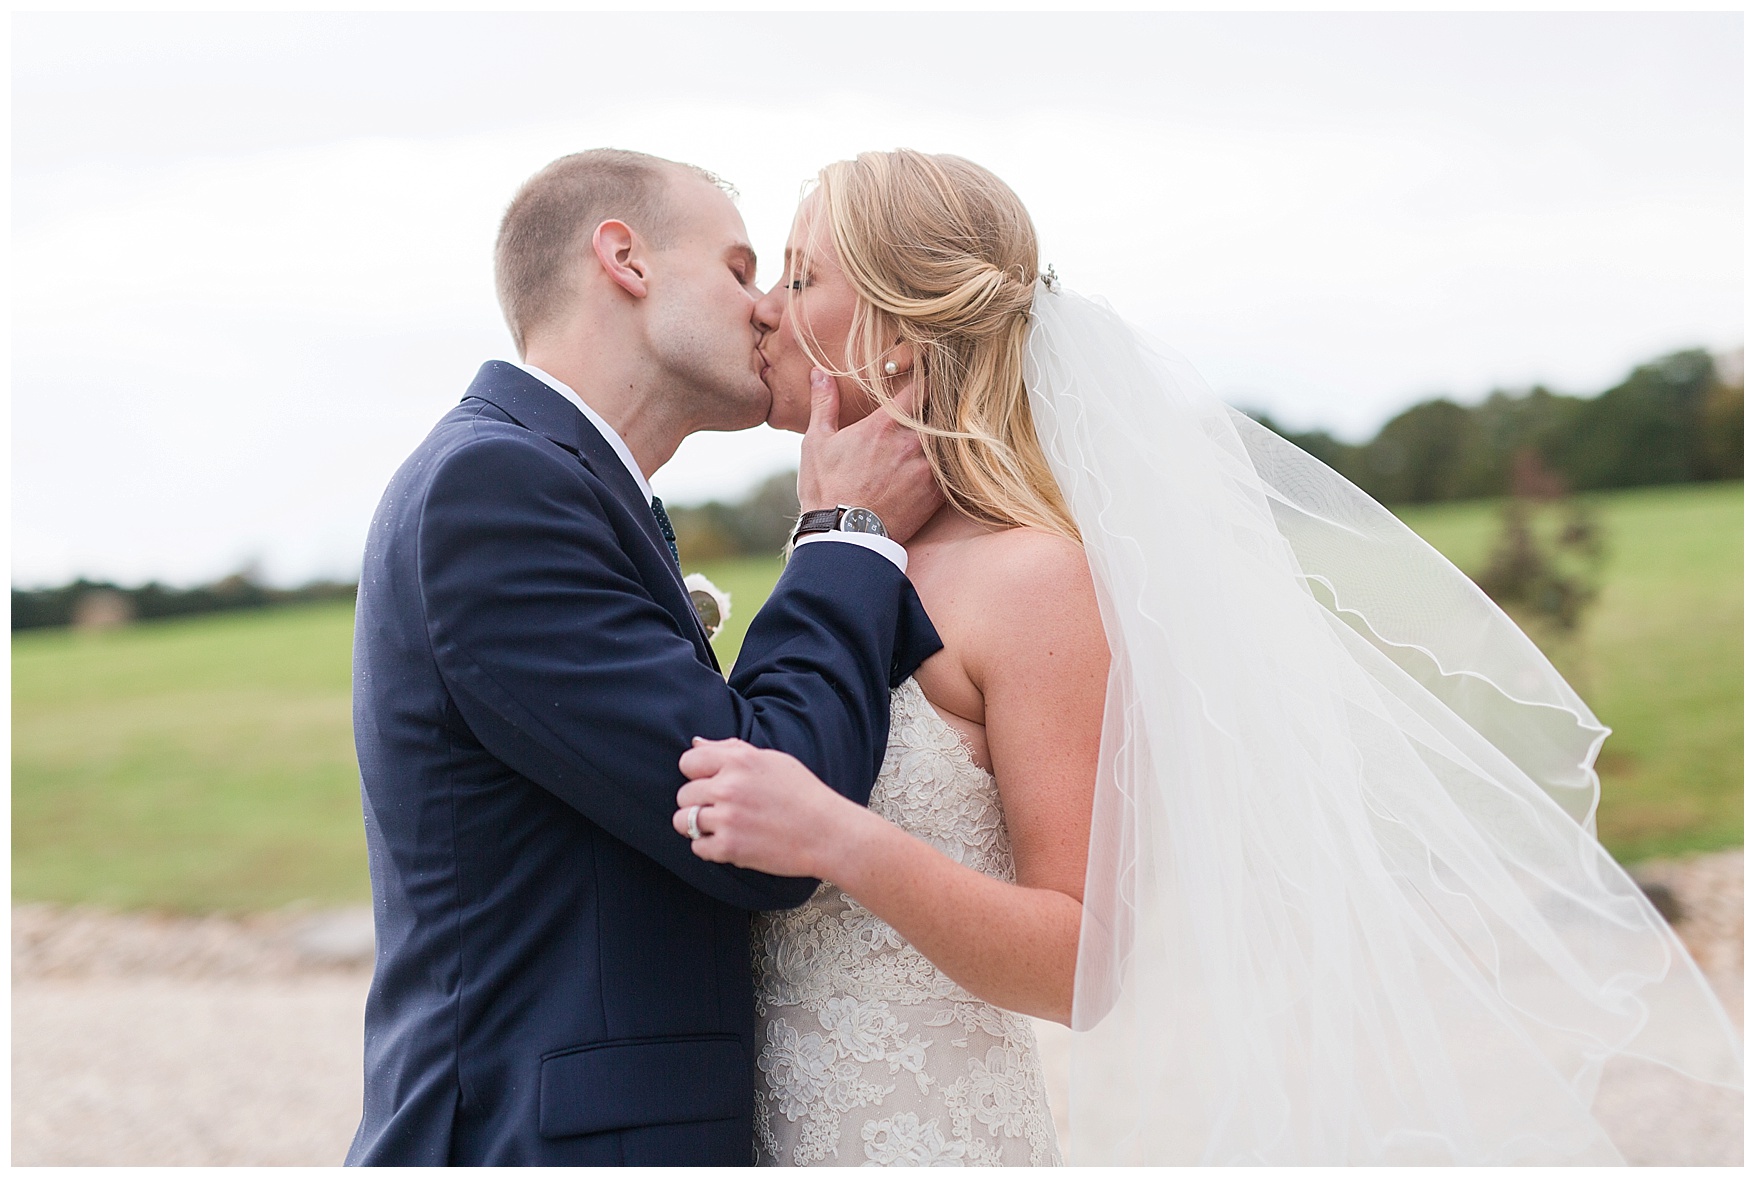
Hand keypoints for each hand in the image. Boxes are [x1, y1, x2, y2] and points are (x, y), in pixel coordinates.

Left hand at [671, 737, 869, 877]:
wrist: (827, 833)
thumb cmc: (802, 794)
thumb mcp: (772, 760)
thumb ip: (731, 749)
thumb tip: (695, 743)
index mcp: (739, 761)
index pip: (688, 762)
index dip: (697, 774)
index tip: (712, 783)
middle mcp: (728, 787)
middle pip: (683, 794)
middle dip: (698, 802)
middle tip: (723, 809)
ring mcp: (727, 819)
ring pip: (682, 821)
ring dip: (698, 825)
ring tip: (721, 826)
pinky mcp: (729, 848)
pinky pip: (696, 847)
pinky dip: (709, 847)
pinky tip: (730, 842)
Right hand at [796, 368, 943, 544]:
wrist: (843, 537)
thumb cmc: (827, 489)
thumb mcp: (817, 442)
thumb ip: (824, 403)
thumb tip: (819, 372)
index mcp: (885, 424)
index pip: (920, 387)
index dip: (926, 382)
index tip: (926, 382)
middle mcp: (911, 442)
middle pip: (942, 413)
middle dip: (942, 409)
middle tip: (941, 409)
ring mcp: (927, 469)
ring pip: (951, 442)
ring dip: (948, 439)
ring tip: (946, 439)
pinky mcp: (936, 494)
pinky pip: (954, 472)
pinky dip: (952, 467)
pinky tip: (947, 467)